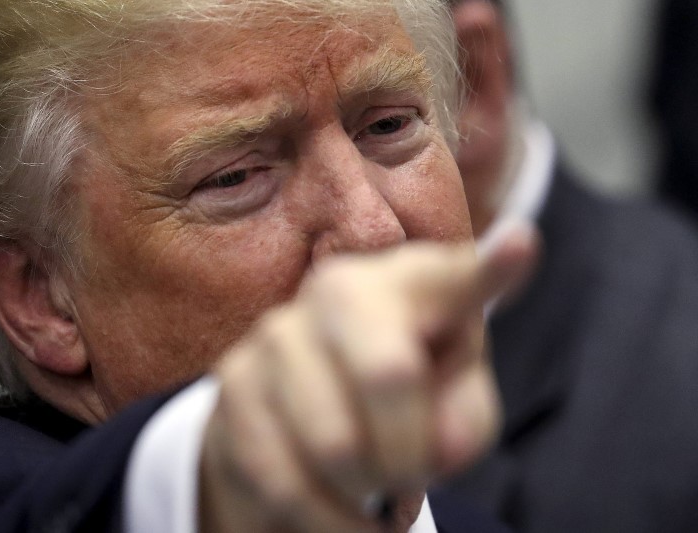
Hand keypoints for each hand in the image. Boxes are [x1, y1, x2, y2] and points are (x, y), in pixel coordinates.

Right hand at [201, 227, 536, 532]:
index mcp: (407, 284)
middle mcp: (337, 290)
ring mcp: (278, 331)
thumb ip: (462, 421)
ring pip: (334, 443)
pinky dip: (325, 519)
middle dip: (408, 453)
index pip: (455, 276)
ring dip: (363, 491)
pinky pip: (285, 478)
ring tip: (367, 487)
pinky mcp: (234, 383)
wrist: (295, 416)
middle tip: (407, 475)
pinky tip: (336, 509)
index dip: (492, 267)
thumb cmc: (392, 403)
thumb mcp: (448, 408)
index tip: (522, 246)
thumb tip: (438, 444)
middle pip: (389, 376)